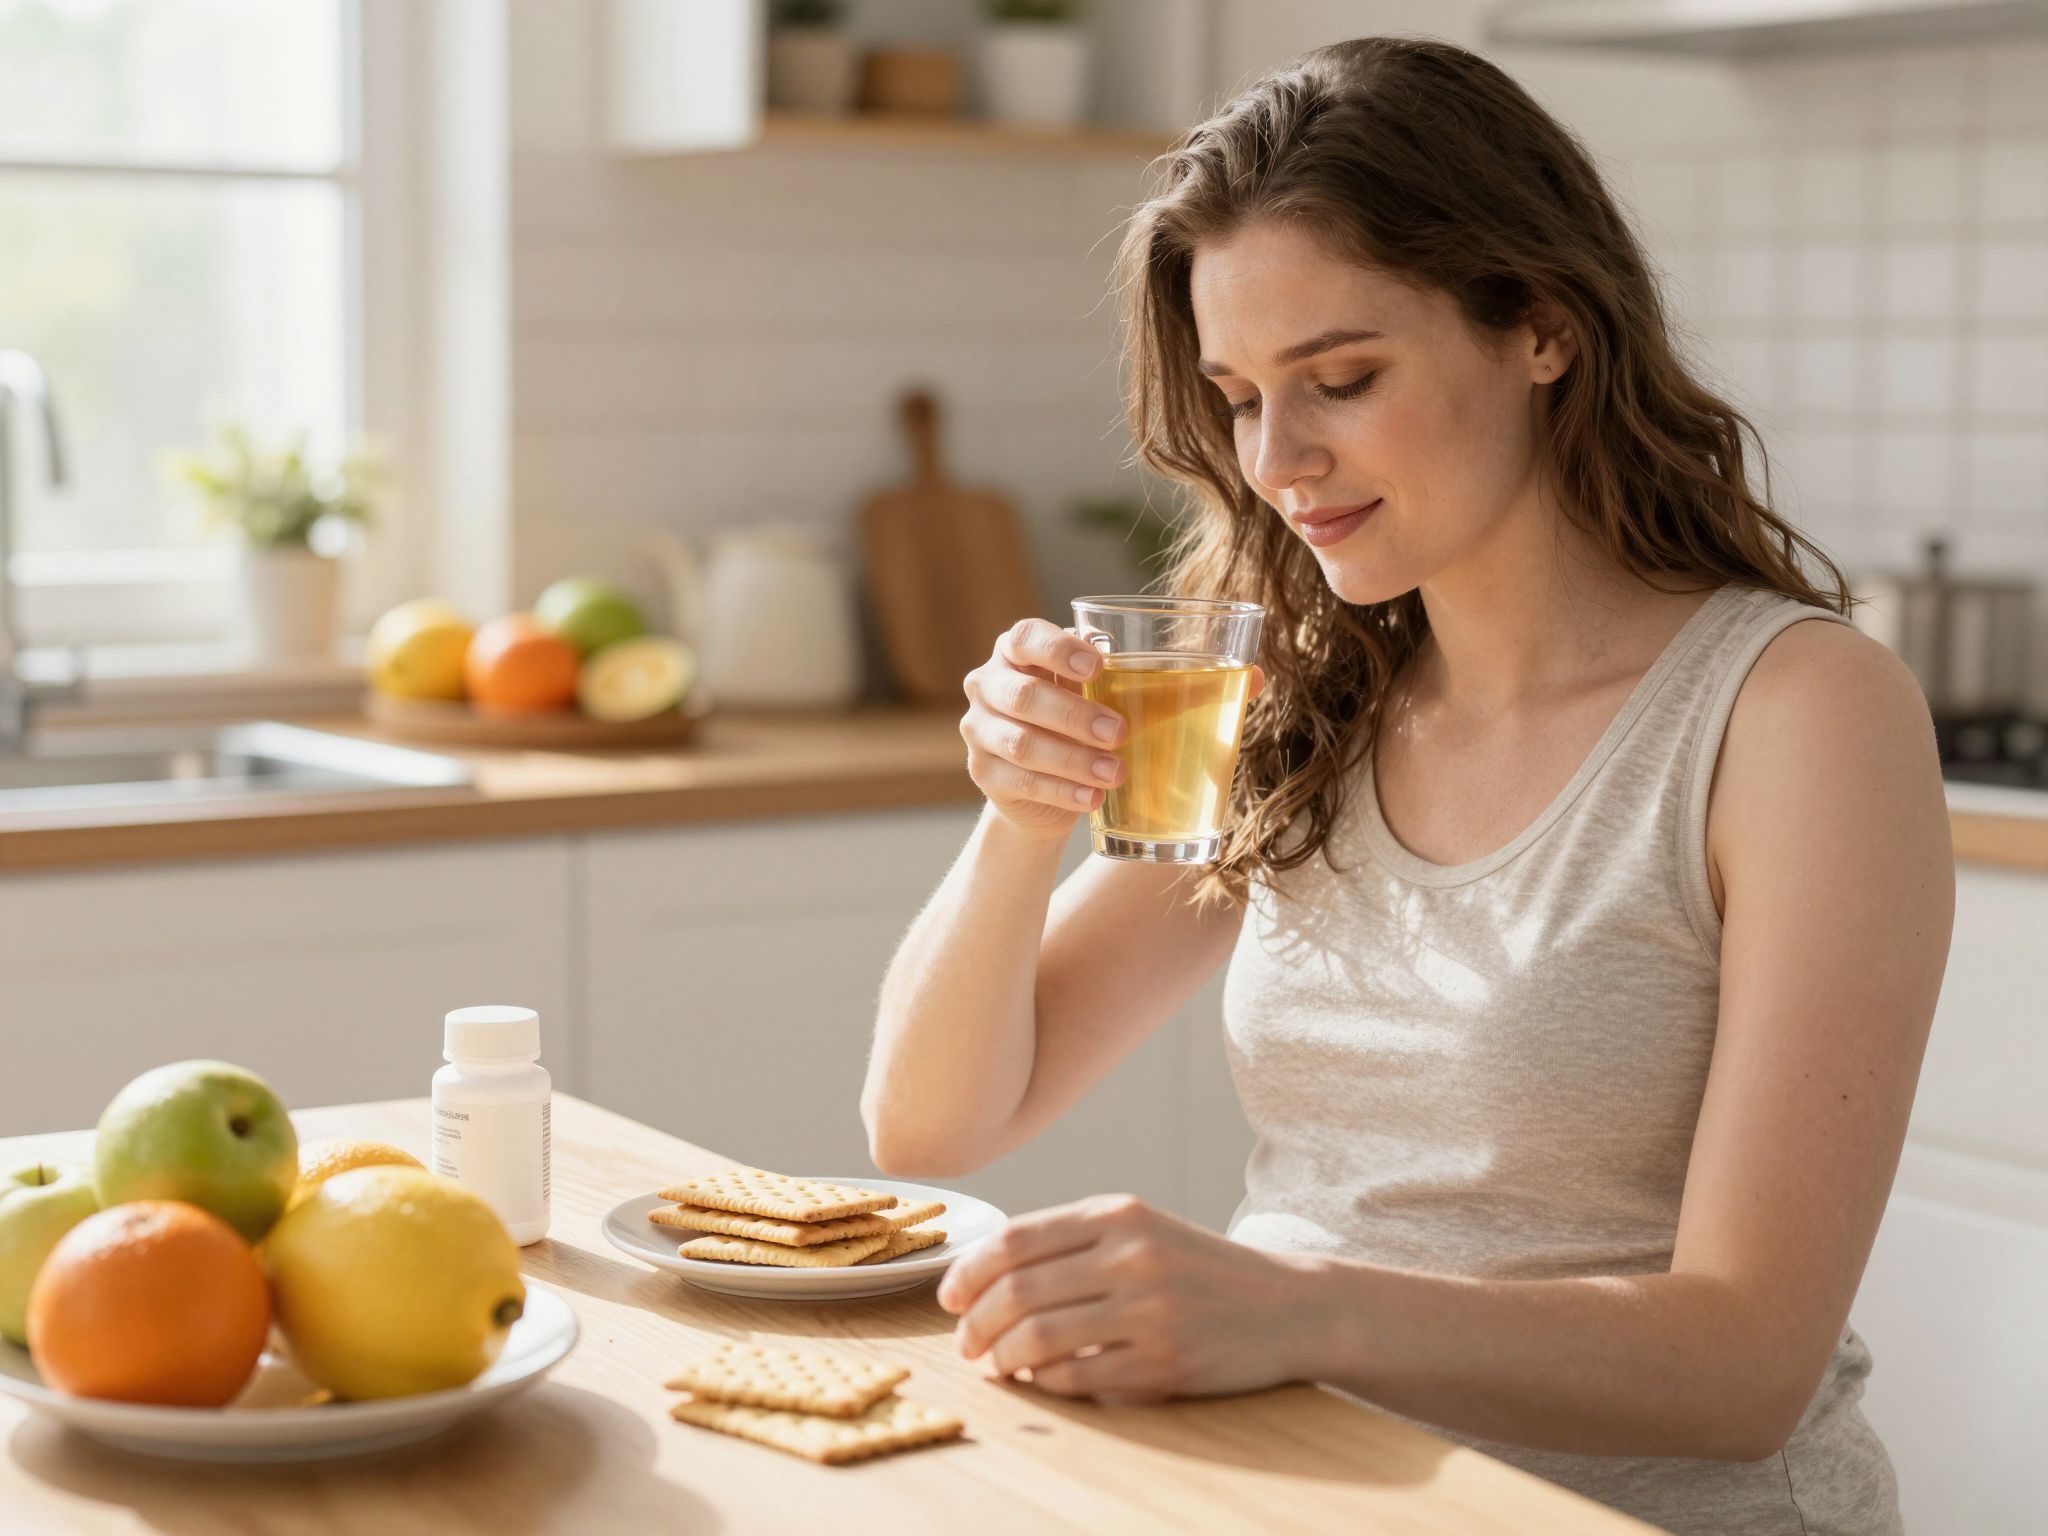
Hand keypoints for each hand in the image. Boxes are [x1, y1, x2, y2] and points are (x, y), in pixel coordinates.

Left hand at [934, 1193, 1317, 1404]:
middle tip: (964, 1343)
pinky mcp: (1165, 1360)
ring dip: (1001, 1358)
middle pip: (1016, 1291)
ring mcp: (1149, 1308)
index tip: (949, 1298)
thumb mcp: (1141, 1230)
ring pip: (1037, 1337)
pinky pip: (1077, 1377)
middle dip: (974, 1323)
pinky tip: (1040, 1381)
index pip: (1014, 1240)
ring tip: (996, 1365)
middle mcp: (1131, 1254)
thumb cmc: (1199, 1268)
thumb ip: (1072, 1243)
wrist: (1288, 1305)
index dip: (967, 1273)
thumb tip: (985, 1277)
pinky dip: (1044, 1383)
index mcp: (1118, 1214)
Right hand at [960, 618, 1266, 843]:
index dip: (1057, 648)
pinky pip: (1019, 783)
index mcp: (1022, 650)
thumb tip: (1256, 678)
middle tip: (1120, 734)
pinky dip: (1059, 793)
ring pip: (1020, 743)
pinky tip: (1092, 802)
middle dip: (1073, 715)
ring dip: (1071, 760)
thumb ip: (1177, 685)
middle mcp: (991, 683)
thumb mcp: (1127, 699)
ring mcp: (980, 730)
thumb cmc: (1092, 725)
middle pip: (1023, 695)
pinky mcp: (984, 774)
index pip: (1027, 636)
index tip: (1099, 661)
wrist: (1046, 788)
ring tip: (1115, 775)